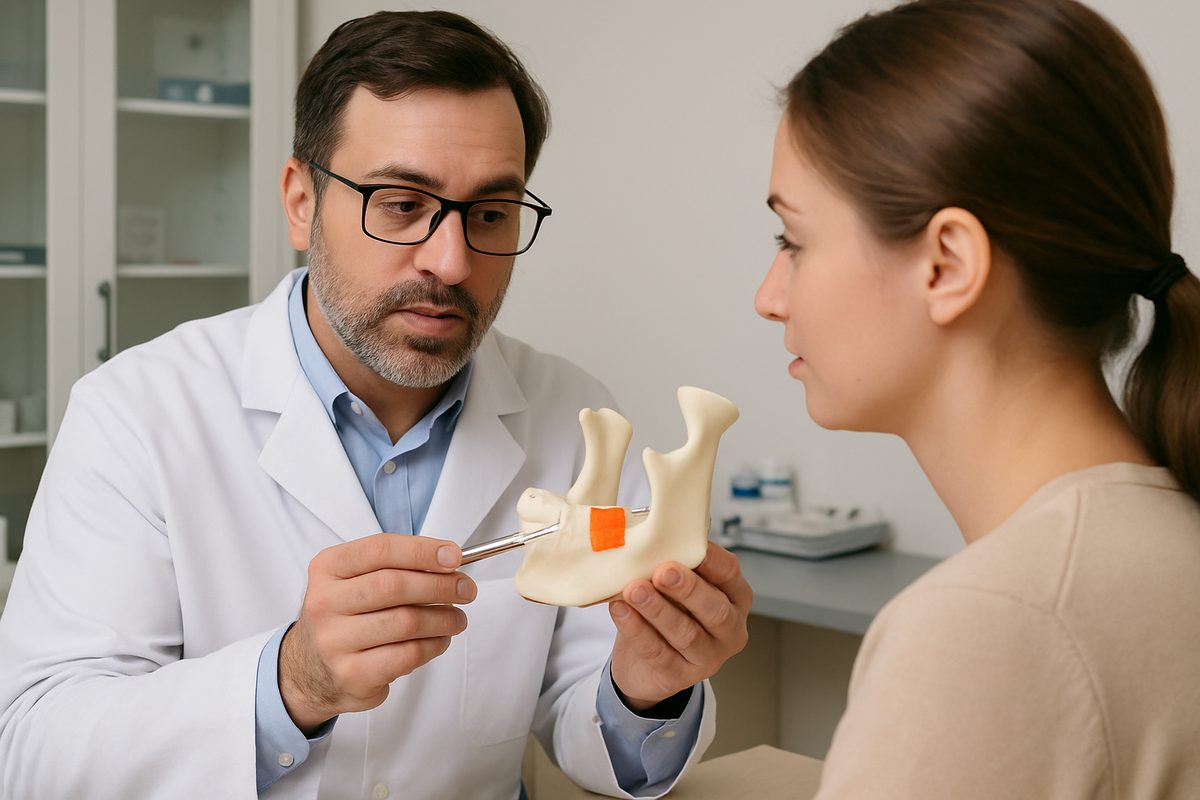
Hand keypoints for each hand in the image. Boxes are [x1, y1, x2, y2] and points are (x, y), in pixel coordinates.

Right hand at [279, 534, 476, 733]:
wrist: (309, 668)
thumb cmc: (346, 615)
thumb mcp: (356, 579)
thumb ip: (397, 565)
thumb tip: (449, 561)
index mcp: (327, 568)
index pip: (380, 550)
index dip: (422, 551)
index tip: (455, 556)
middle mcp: (325, 603)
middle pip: (394, 586)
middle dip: (440, 585)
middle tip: (466, 589)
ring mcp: (335, 641)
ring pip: (406, 622)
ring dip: (444, 618)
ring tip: (458, 617)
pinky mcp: (352, 674)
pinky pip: (407, 655)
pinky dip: (434, 645)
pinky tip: (441, 639)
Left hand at [608, 542, 750, 711]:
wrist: (644, 664)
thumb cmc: (667, 611)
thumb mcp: (674, 587)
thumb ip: (670, 566)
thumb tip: (649, 540)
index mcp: (734, 597)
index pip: (729, 573)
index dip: (710, 560)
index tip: (687, 545)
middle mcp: (729, 629)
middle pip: (715, 609)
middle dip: (688, 588)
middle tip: (662, 572)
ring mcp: (708, 658)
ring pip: (686, 633)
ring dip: (658, 610)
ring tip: (634, 590)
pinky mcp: (680, 678)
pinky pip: (658, 653)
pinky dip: (637, 630)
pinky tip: (620, 611)